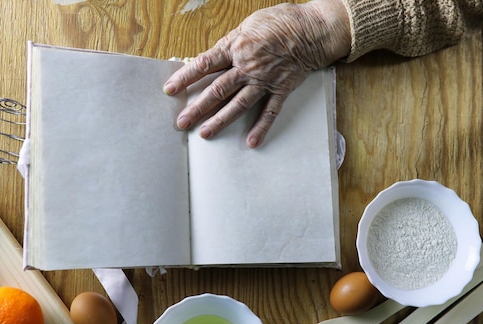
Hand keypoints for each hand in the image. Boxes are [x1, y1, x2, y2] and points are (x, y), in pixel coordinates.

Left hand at [163, 0, 350, 146]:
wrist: (312, 30)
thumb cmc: (279, 23)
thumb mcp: (247, 25)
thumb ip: (228, 45)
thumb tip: (209, 60)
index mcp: (235, 47)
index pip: (204, 64)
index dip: (185, 77)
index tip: (170, 90)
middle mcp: (247, 66)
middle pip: (217, 90)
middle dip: (197, 107)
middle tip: (182, 122)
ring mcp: (264, 80)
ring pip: (238, 104)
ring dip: (220, 120)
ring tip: (205, 133)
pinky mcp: (280, 90)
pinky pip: (269, 112)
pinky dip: (261, 128)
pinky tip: (251, 142)